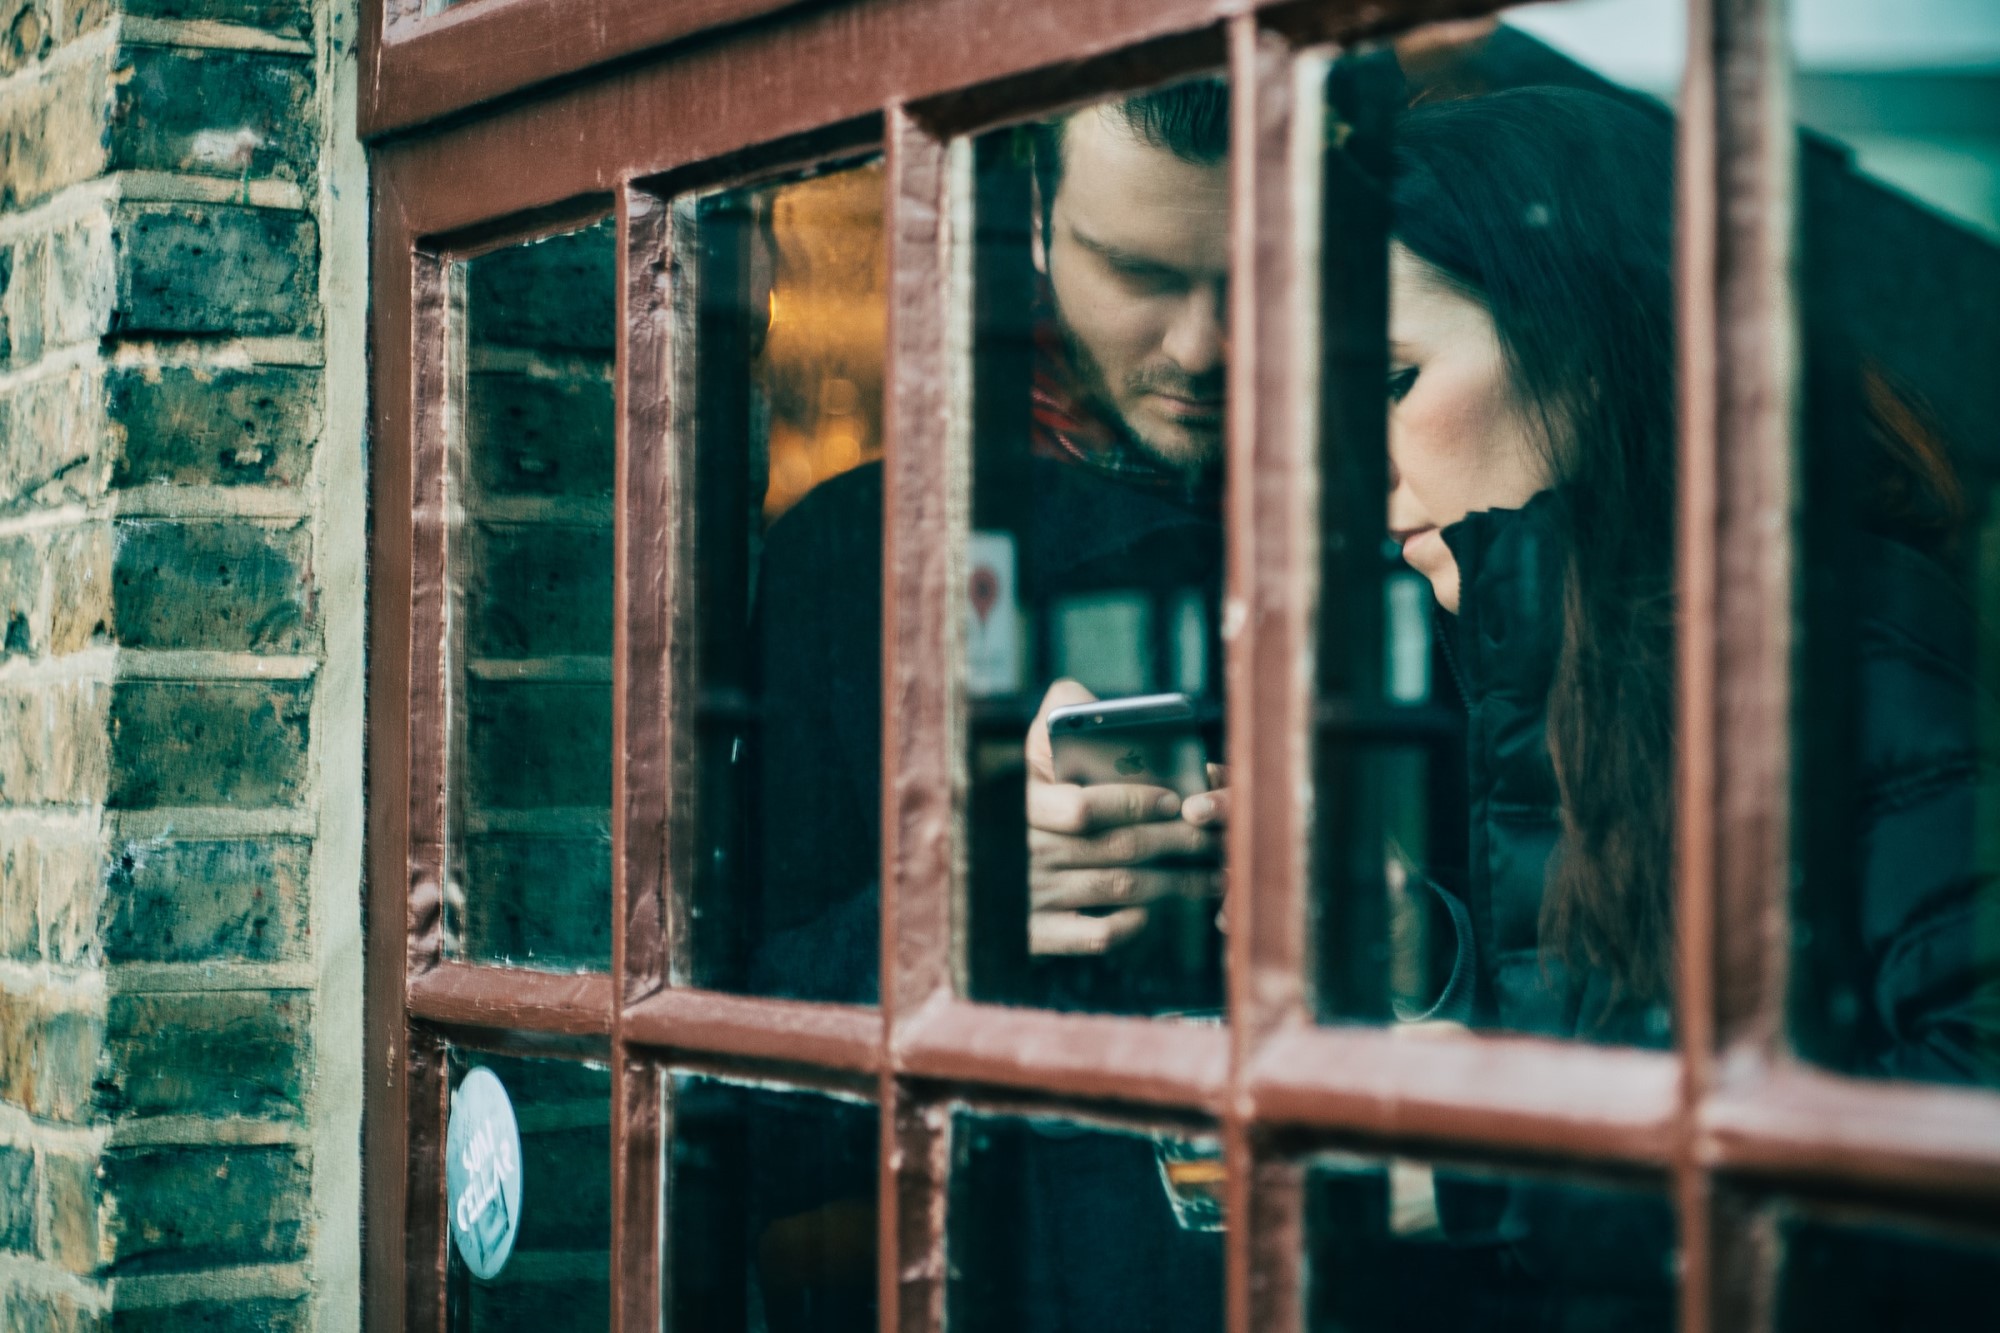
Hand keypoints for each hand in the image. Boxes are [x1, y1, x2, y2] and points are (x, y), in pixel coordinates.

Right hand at [1024, 680, 1222, 955]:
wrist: (988, 864)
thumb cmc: (1030, 791)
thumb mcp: (1034, 745)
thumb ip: (1058, 711)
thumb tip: (1078, 699)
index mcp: (1024, 804)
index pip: (1082, 809)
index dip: (1133, 803)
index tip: (1173, 798)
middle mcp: (1026, 852)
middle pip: (1117, 849)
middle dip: (1176, 842)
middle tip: (1213, 836)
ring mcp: (1032, 897)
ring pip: (1118, 888)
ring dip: (1173, 883)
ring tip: (1211, 873)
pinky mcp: (1038, 935)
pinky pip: (1095, 935)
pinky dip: (1129, 924)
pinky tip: (1149, 911)